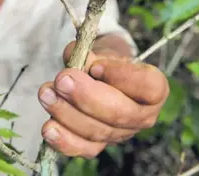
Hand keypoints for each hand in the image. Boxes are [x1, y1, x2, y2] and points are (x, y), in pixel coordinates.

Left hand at [37, 41, 168, 158]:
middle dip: (86, 97)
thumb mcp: (99, 50)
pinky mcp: (99, 145)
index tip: (95, 66)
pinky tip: (49, 128)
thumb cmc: (103, 60)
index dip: (122, 77)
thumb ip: (88, 53)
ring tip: (46, 93)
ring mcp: (121, 134)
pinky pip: (84, 148)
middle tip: (62, 80)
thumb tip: (76, 59)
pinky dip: (65, 140)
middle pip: (120, 113)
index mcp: (153, 88)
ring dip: (67, 113)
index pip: (148, 86)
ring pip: (97, 131)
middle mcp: (143, 116)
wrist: (97, 74)